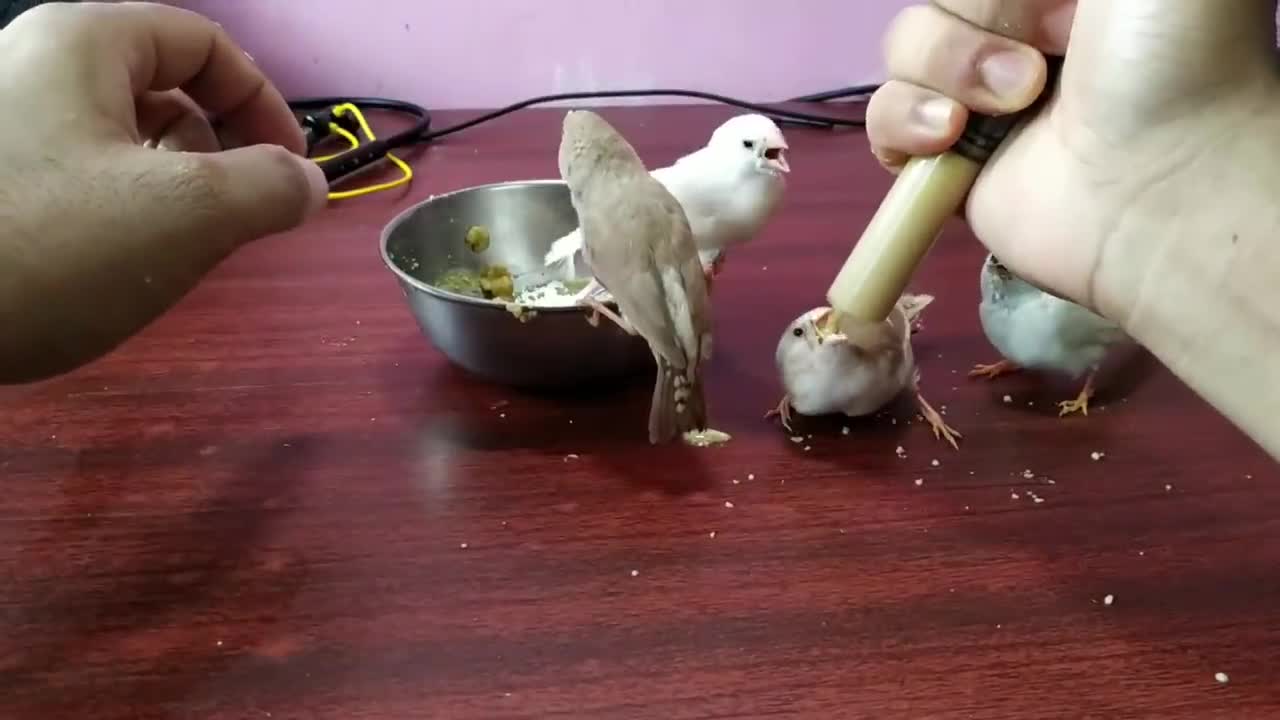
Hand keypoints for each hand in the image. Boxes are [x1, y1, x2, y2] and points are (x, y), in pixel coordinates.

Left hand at [0, 1, 325, 381]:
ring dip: (169, 186)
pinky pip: (74, 173)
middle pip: (162, 86)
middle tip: (234, 219)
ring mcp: (1, 123)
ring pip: (118, 136)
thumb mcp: (188, 215)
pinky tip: (111, 266)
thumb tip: (305, 183)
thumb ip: (270, 187)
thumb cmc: (48, 248)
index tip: (291, 173)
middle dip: (216, 150)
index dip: (264, 103)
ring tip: (173, 251)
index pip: (204, 43)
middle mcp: (34, 65)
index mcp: (83, 43)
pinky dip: (115, 209)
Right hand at [865, 0, 1279, 322]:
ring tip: (1015, 102)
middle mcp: (1018, 33)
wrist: (1160, 181)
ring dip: (949, 65)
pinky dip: (905, 119)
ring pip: (903, 48)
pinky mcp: (944, 164)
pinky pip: (881, 120)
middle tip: (1052, 47)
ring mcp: (975, 100)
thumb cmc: (1171, 51)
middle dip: (983, 11)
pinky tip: (952, 135)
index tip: (1051, 7)